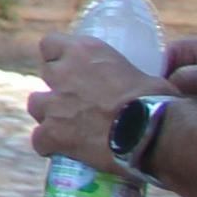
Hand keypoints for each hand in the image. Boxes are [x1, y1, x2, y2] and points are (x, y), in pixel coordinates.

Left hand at [30, 30, 164, 168]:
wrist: (154, 133)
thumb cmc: (160, 103)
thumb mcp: (146, 78)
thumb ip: (131, 78)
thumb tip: (142, 89)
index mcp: (86, 52)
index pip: (51, 44)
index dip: (58, 58)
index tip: (70, 69)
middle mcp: (63, 72)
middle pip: (46, 75)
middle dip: (59, 87)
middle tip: (78, 102)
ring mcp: (55, 103)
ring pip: (36, 105)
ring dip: (49, 114)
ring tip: (69, 127)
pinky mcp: (53, 132)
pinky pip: (39, 139)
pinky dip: (48, 145)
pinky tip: (61, 152)